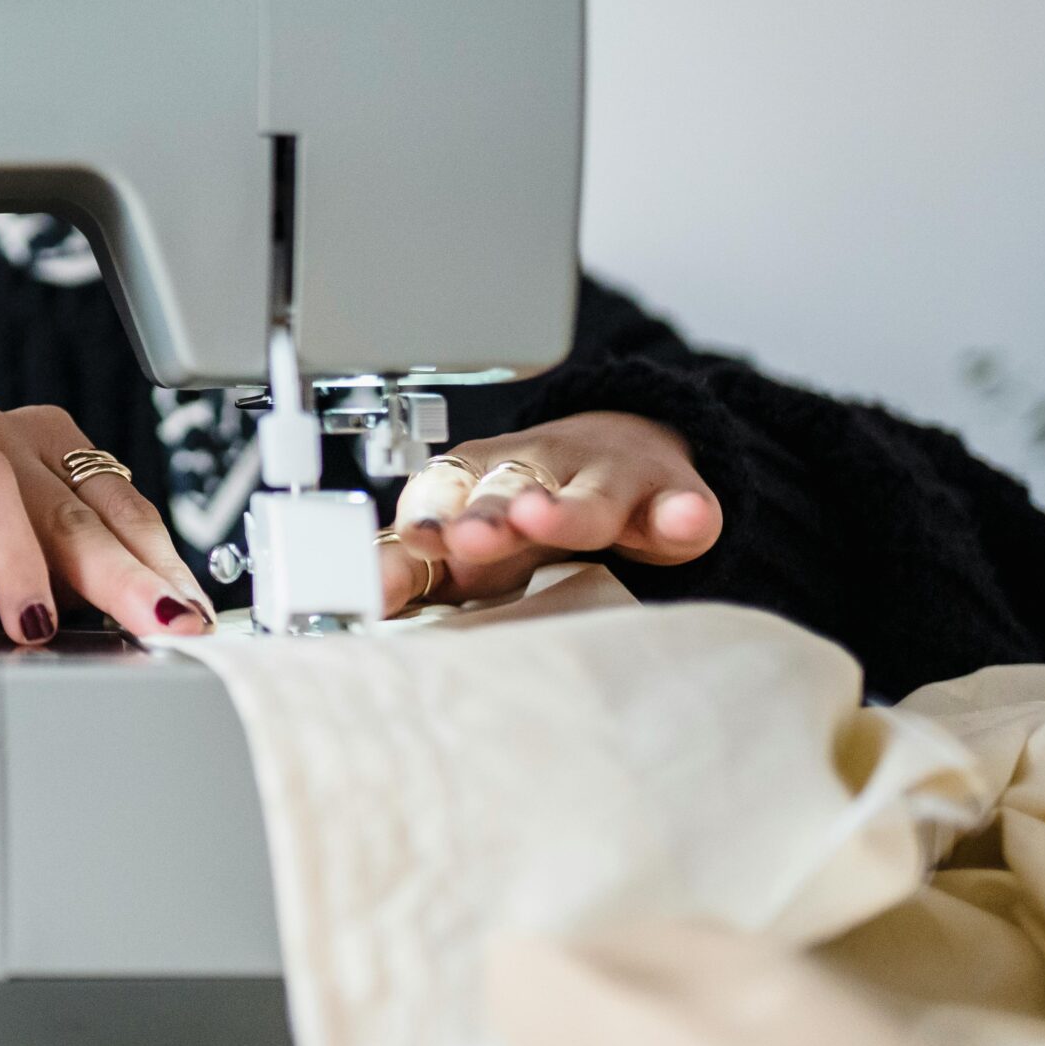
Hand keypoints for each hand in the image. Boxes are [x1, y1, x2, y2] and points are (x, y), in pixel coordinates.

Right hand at [0, 402, 215, 643]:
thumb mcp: (31, 555)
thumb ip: (83, 578)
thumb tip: (150, 624)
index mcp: (52, 445)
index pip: (121, 506)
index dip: (160, 565)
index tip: (189, 619)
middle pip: (67, 503)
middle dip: (117, 571)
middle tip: (151, 623)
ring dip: (17, 559)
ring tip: (34, 625)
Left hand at [380, 411, 722, 612]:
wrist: (622, 448)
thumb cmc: (525, 508)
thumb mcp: (464, 535)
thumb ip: (413, 566)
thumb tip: (363, 597)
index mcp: (476, 481)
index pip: (440, 493)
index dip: (424, 516)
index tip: (407, 540)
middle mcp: (537, 472)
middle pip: (504, 488)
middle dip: (483, 514)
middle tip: (465, 537)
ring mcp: (607, 481)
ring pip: (586, 495)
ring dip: (563, 509)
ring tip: (542, 518)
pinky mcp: (671, 498)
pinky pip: (679, 507)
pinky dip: (680, 514)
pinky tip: (681, 521)